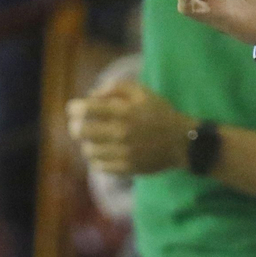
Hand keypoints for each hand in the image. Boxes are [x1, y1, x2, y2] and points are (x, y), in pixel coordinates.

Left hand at [67, 81, 193, 176]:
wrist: (182, 142)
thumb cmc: (159, 114)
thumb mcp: (143, 93)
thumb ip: (116, 87)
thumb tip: (91, 95)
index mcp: (124, 112)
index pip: (86, 110)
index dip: (74, 108)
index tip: (73, 108)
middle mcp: (121, 133)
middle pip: (79, 132)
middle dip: (75, 126)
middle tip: (78, 125)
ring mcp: (122, 152)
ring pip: (87, 150)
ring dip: (87, 143)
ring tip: (95, 139)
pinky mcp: (125, 168)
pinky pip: (98, 166)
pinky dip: (96, 159)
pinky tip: (104, 152)